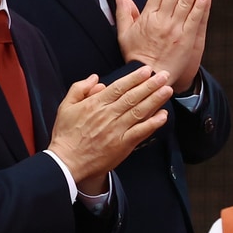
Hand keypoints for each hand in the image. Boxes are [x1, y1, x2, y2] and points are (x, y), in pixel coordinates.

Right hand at [47, 67, 172, 185]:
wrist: (66, 162)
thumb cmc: (65, 135)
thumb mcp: (65, 106)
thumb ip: (79, 89)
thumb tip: (96, 78)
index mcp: (95, 104)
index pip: (119, 87)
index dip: (134, 78)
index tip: (146, 70)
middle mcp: (108, 115)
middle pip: (133, 97)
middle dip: (150, 85)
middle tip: (164, 75)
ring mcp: (117, 130)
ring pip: (140, 111)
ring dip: (155, 100)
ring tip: (167, 90)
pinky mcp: (122, 145)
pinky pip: (140, 131)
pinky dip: (153, 123)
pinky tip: (163, 115)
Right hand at [114, 0, 209, 91]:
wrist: (149, 77)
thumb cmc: (136, 57)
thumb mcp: (124, 36)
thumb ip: (124, 15)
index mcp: (147, 18)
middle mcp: (161, 21)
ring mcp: (175, 30)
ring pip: (185, 3)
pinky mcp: (186, 39)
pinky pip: (194, 20)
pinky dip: (200, 7)